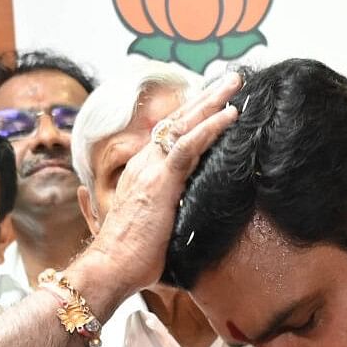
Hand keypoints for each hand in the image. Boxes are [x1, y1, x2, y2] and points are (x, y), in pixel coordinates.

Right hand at [83, 72, 241, 294]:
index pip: (169, 135)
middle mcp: (144, 163)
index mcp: (141, 171)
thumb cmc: (130, 256)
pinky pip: (187, 145)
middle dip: (206, 97)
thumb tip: (184, 215)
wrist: (111, 266)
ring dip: (212, 102)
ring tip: (235, 84)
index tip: (213, 102)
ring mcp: (151, 169)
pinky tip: (229, 114)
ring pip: (184, 125)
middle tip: (231, 79)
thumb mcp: (153, 224)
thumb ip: (168, 210)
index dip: (192, 116)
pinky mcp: (161, 181)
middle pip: (178, 121)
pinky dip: (210, 127)